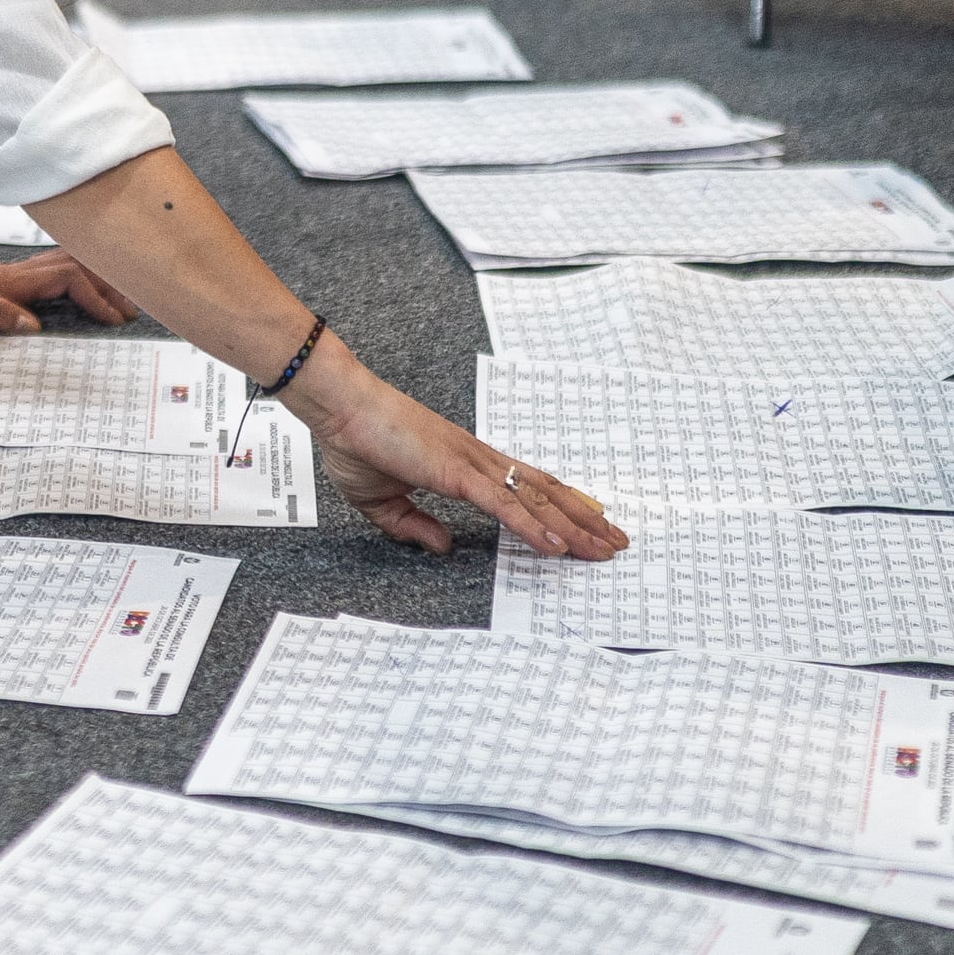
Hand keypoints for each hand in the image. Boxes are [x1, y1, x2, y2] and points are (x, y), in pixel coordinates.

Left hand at [0, 246, 134, 334]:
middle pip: (78, 266)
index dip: (96, 296)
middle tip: (133, 310)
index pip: (69, 279)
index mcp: (11, 283)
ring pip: (68, 264)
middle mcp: (17, 274)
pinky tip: (83, 287)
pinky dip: (78, 275)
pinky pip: (54, 270)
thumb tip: (34, 328)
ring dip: (96, 279)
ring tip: (119, 299)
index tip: (113, 320)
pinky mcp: (8, 278)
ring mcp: (14, 273)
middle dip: (110, 284)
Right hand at [294, 363, 628, 560]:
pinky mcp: (457, 472)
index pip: (524, 488)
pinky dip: (534, 526)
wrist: (338, 407)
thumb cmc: (355, 441)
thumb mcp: (382, 500)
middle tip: (614, 542)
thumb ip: (412, 524)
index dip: (558, 508)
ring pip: (535, 500)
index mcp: (464, 464)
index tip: (585, 526)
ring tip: (603, 547)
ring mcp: (472, 464)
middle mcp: (478, 460)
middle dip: (583, 519)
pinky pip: (505, 505)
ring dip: (573, 526)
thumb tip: (442, 546)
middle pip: (544, 492)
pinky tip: (557, 546)